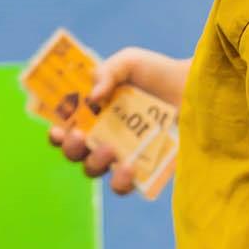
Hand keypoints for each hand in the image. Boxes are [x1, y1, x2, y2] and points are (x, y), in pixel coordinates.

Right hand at [48, 47, 188, 194]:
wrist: (193, 87)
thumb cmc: (157, 73)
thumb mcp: (128, 62)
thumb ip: (106, 72)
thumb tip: (93, 97)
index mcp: (92, 113)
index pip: (64, 129)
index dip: (55, 134)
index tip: (57, 131)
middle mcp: (101, 136)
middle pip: (74, 153)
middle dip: (72, 148)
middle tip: (81, 136)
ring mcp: (120, 155)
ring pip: (93, 170)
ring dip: (94, 163)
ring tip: (109, 150)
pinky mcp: (142, 170)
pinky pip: (123, 185)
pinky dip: (120, 181)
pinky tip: (129, 167)